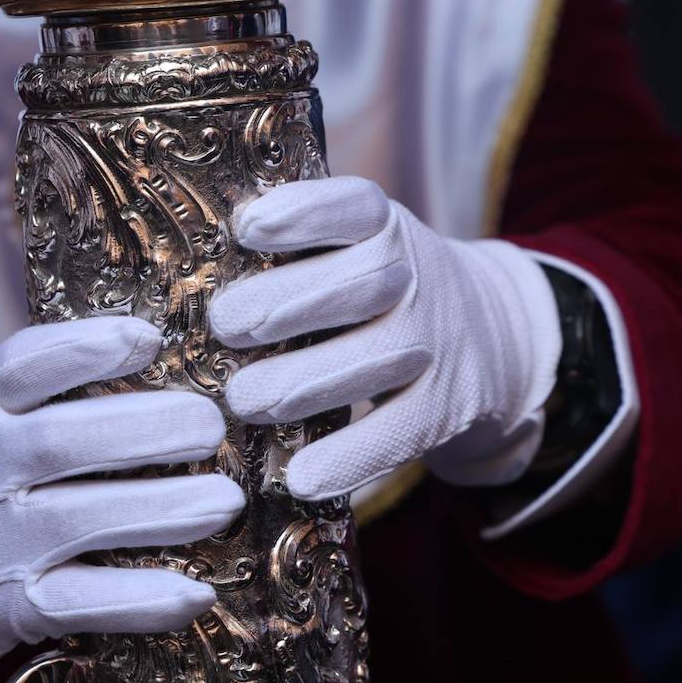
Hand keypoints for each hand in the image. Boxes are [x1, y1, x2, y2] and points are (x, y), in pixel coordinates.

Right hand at [0, 317, 241, 680]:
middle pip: (61, 442)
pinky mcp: (11, 609)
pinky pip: (82, 603)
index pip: (22, 366)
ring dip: (161, 510)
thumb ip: (58, 386)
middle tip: (211, 425)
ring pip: (79, 521)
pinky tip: (197, 591)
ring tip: (225, 500)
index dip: (86, 347)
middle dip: (146, 429)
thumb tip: (170, 345)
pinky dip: (142, 599)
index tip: (148, 338)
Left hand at [210, 177, 561, 500]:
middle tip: (225, 327)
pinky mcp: (447, 407)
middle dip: (287, 304)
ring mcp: (435, 343)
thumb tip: (190, 270)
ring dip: (305, 382)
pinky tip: (301, 476)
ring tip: (243, 400)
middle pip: (362, 283)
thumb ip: (293, 250)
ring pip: (376, 359)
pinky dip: (350, 458)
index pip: (354, 207)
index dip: (304, 214)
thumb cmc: (376, 288)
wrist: (490, 335)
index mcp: (384, 225)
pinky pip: (399, 433)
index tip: (247, 227)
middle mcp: (417, 277)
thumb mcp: (352, 247)